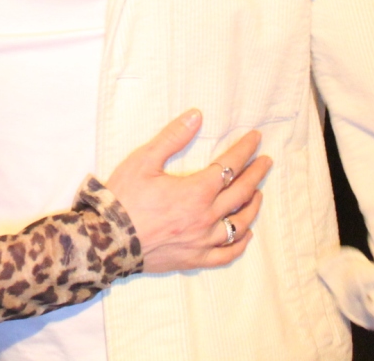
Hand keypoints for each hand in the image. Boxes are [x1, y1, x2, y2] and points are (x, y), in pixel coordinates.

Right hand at [104, 111, 270, 273]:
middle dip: (256, 174)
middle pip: (241, 193)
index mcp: (196, 191)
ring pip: (239, 224)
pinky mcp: (194, 259)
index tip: (255, 138)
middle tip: (266, 162)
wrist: (107, 238)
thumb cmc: (124, 197)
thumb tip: (196, 115)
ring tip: (257, 193)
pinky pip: (226, 254)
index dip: (245, 150)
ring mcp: (202, 241)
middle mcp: (206, 217)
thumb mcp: (144, 160)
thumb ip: (173, 137)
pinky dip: (240, 243)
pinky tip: (245, 234)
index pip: (229, 166)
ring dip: (252, 207)